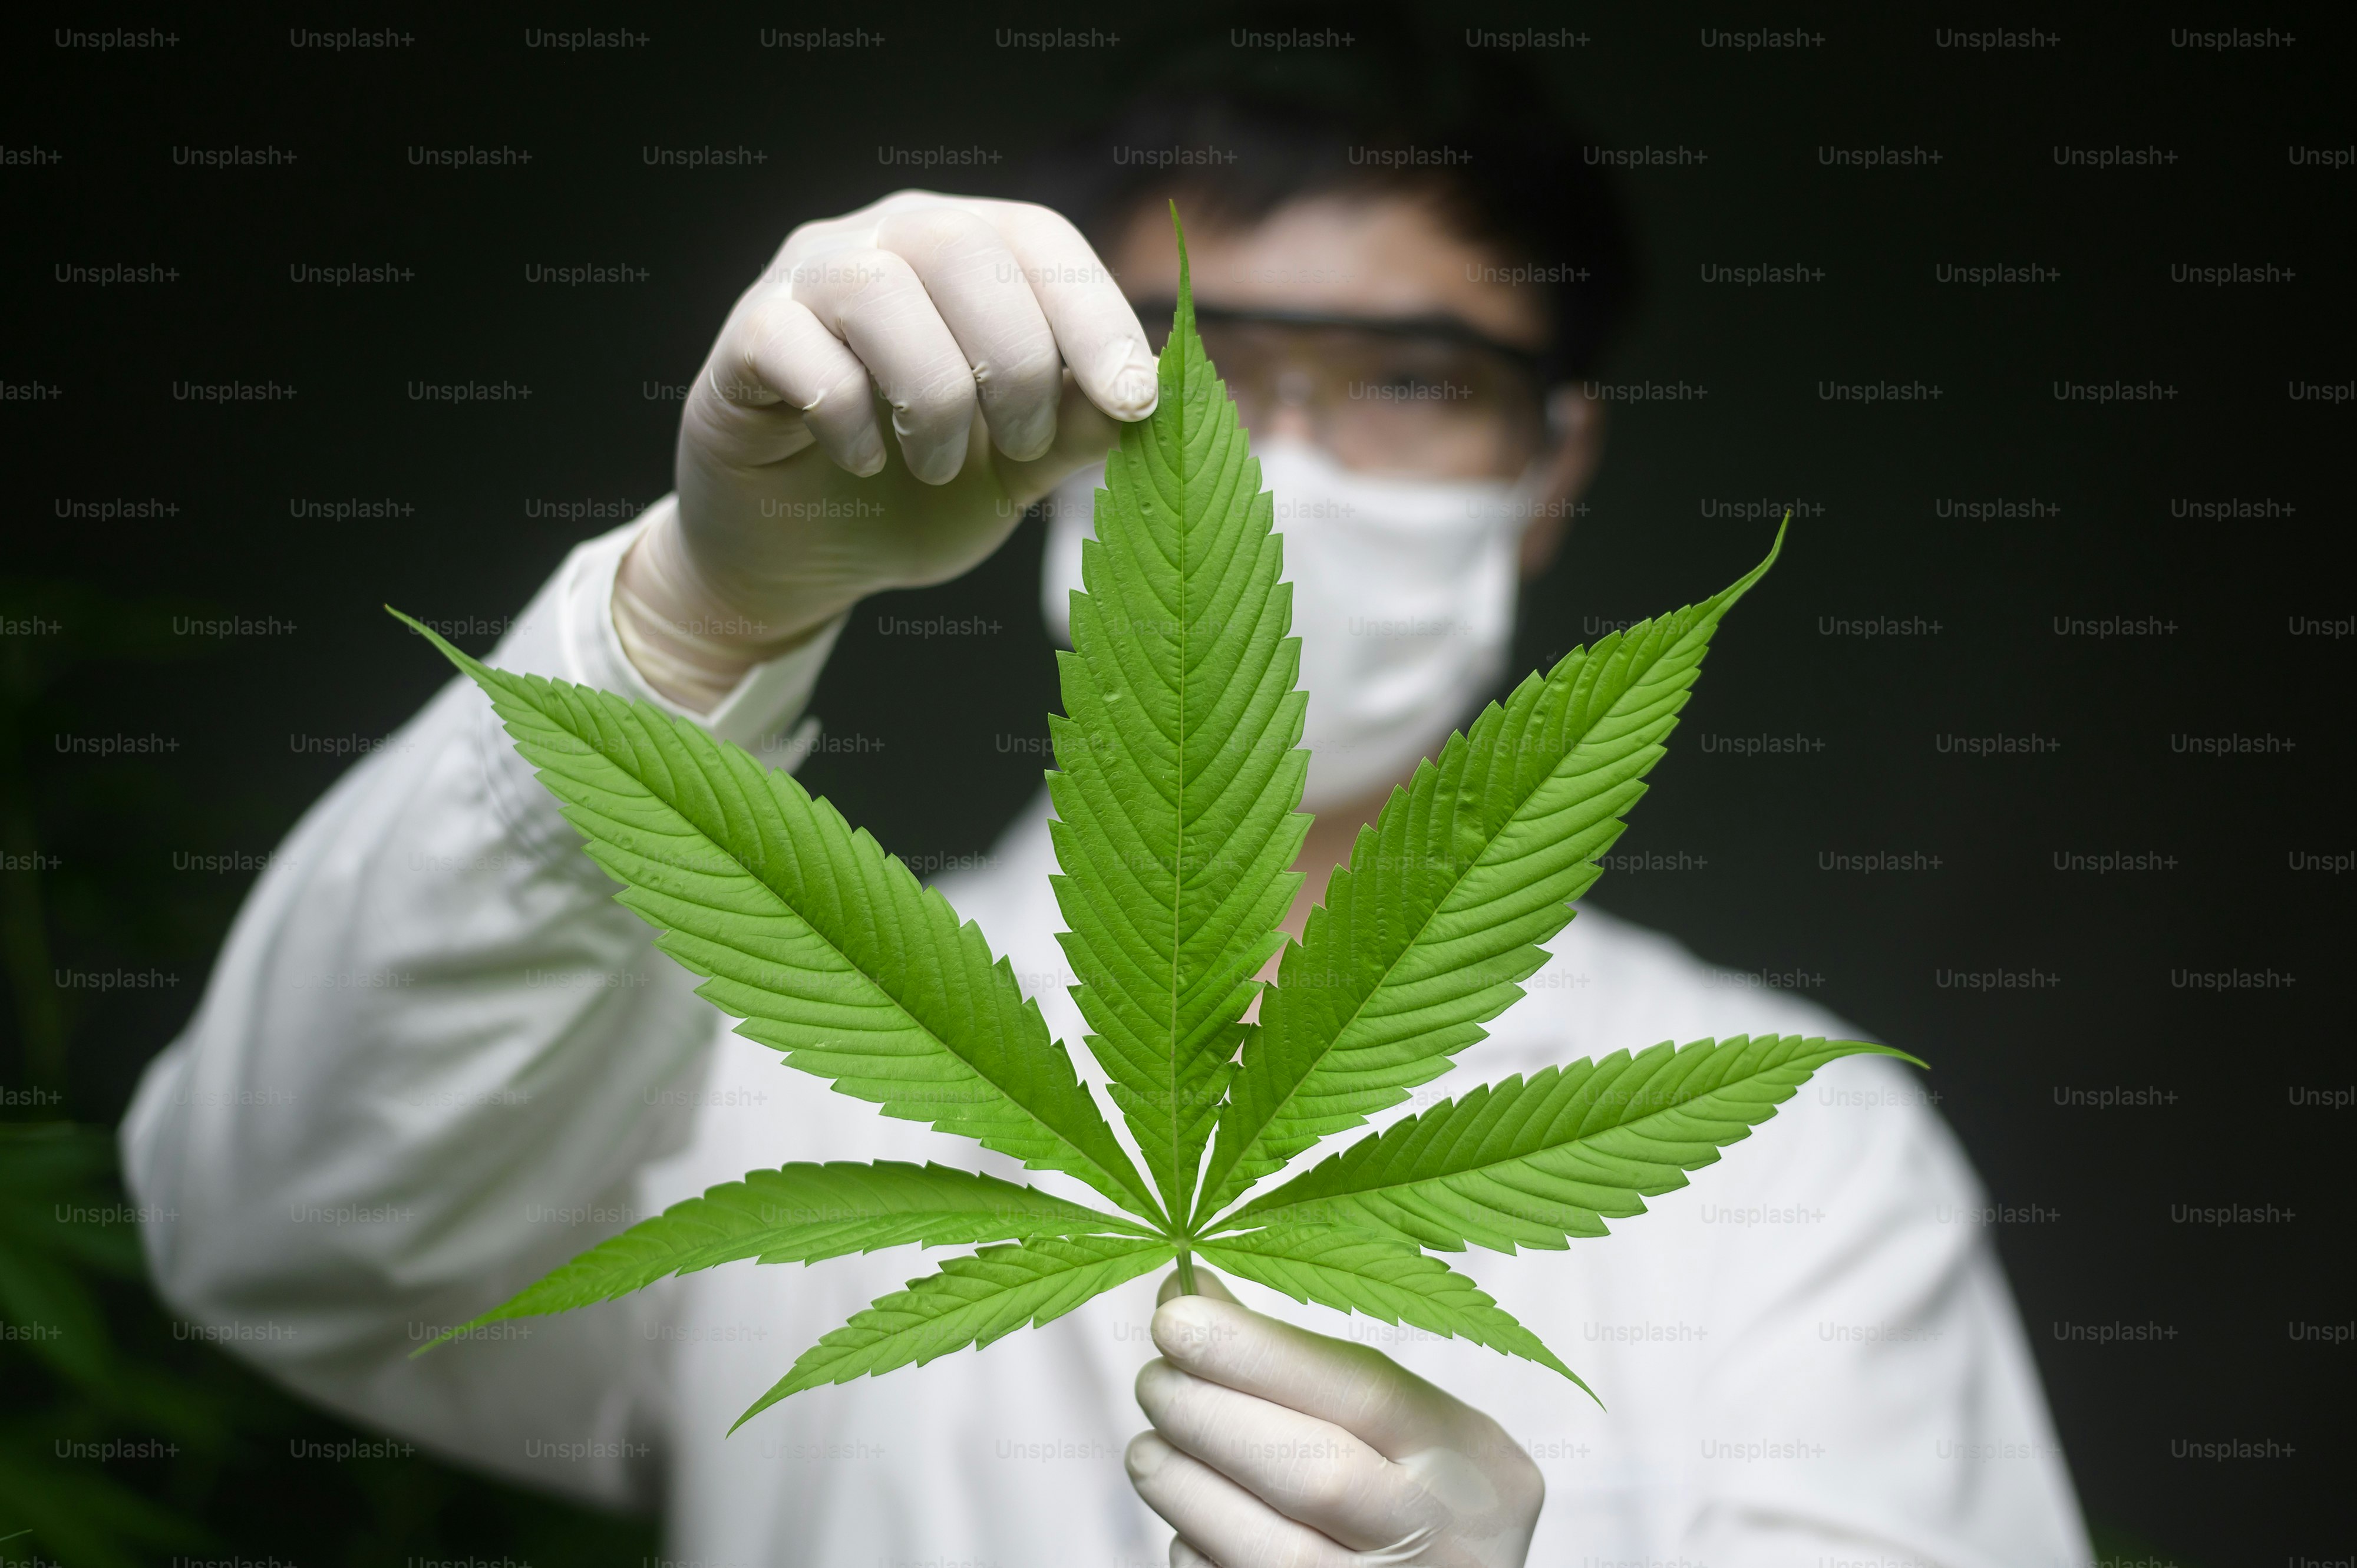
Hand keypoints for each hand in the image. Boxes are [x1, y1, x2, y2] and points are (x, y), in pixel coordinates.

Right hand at [618, 189, 1159, 706]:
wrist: (799, 557)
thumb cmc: (914, 494)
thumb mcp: (1015, 471)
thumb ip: (1075, 428)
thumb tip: (1144, 394)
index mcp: (966, 253)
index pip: (1039, 240)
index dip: (1095, 315)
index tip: (1136, 402)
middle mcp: (885, 240)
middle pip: (963, 249)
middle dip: (1016, 361)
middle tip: (1022, 447)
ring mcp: (805, 279)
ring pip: (878, 290)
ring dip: (932, 396)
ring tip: (937, 468)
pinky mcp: (745, 335)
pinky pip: (796, 346)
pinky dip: (845, 416)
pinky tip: (860, 463)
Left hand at [1127, 1271, 1544, 1567]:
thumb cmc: (1408, 1496)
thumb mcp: (1398, 1428)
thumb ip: (1306, 1364)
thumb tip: (1186, 1292)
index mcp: (1481, 1465)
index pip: (1367, 1392)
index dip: (1260, 1352)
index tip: (1174, 1317)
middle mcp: (1455, 1545)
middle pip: (1316, 1474)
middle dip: (1212, 1417)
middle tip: (1154, 1381)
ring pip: (1272, 1552)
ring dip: (1187, 1489)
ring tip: (1149, 1451)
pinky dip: (1199, 1553)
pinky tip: (1187, 1521)